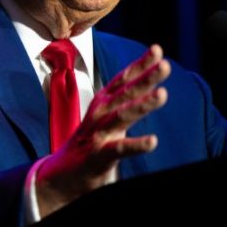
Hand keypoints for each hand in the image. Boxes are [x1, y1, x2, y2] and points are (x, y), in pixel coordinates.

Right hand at [36, 44, 170, 216]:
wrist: (61, 176)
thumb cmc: (91, 143)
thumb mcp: (108, 117)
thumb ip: (127, 100)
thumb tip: (151, 81)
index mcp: (104, 103)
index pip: (124, 79)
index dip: (140, 64)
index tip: (157, 50)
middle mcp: (100, 114)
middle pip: (125, 93)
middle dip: (146, 78)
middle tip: (165, 66)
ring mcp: (98, 134)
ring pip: (122, 115)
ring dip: (142, 104)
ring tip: (163, 94)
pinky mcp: (98, 156)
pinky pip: (119, 149)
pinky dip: (136, 145)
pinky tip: (153, 141)